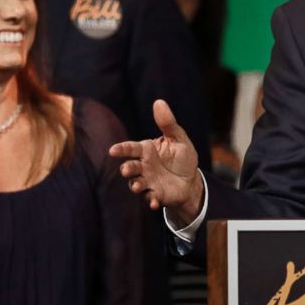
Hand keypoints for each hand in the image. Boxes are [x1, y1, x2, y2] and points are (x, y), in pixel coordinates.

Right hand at [109, 100, 203, 223]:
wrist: (191, 180)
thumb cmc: (181, 157)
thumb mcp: (178, 138)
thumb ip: (168, 123)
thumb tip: (159, 102)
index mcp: (146, 150)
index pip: (131, 148)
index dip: (122, 149)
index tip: (113, 150)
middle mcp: (143, 166)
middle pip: (130, 167)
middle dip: (127, 169)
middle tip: (126, 170)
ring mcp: (148, 181)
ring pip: (135, 184)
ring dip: (135, 185)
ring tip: (137, 186)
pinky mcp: (155, 195)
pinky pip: (149, 198)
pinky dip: (150, 200)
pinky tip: (154, 202)